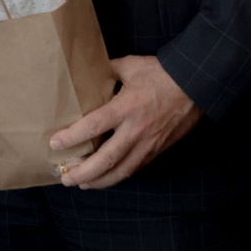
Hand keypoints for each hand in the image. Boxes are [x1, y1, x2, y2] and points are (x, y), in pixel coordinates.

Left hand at [49, 55, 202, 189]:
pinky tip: (106, 178)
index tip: (55, 143)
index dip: (73, 137)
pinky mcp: (157, 150)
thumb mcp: (131, 65)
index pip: (94, 126)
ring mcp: (148, 144)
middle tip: (65, 178)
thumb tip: (88, 70)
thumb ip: (107, 70)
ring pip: (121, 171)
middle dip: (83, 172)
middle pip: (105, 159)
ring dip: (99, 181)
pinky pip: (135, 169)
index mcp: (126, 107)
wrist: (195, 85)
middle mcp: (136, 130)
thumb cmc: (161, 74)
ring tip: (81, 184)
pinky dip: (118, 176)